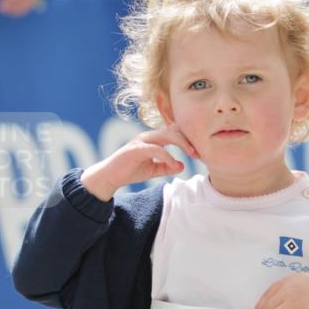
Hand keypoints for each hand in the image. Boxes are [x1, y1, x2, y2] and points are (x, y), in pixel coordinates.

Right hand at [79, 127, 200, 200]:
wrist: (110, 177)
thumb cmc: (130, 171)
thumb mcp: (153, 170)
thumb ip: (167, 167)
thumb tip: (182, 166)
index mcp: (153, 140)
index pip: (174, 133)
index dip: (187, 139)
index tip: (198, 151)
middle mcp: (148, 137)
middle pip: (173, 131)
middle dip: (188, 140)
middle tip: (198, 152)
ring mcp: (141, 141)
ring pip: (166, 136)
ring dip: (182, 144)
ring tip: (192, 154)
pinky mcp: (135, 149)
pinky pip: (155, 149)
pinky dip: (167, 156)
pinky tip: (174, 163)